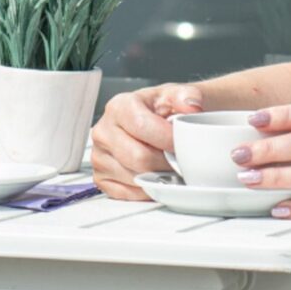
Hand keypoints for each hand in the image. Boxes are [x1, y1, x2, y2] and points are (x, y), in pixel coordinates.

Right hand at [90, 83, 207, 199]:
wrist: (154, 123)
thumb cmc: (162, 112)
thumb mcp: (176, 96)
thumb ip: (187, 96)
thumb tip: (191, 105)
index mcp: (119, 107)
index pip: (142, 126)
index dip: (167, 139)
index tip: (181, 143)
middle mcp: (104, 132)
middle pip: (139, 157)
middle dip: (165, 162)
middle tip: (179, 160)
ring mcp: (99, 157)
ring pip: (135, 178)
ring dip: (158, 178)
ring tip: (169, 167)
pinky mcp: (102, 179)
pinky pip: (129, 194)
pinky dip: (148, 190)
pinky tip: (156, 177)